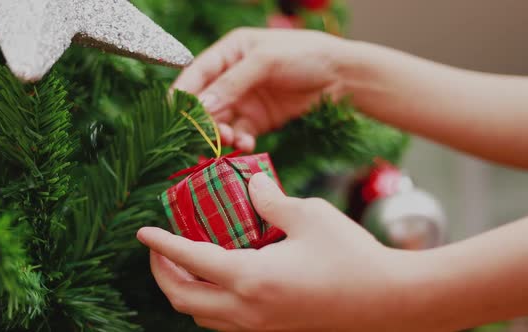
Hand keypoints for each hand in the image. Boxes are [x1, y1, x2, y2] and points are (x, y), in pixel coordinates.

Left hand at [137, 173, 410, 331]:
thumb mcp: (309, 214)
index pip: (189, 259)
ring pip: (200, 315)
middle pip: (183, 298)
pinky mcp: (273, 331)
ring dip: (183, 289)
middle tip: (159, 247)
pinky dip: (207, 302)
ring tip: (184, 262)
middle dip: (162, 272)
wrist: (389, 301)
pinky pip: (223, 322)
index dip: (161, 245)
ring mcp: (259, 326)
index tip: (142, 232)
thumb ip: (270, 199)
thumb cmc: (351, 255)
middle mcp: (246, 309)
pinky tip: (219, 280)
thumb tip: (249, 183)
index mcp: (250, 277)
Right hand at [172, 28, 354, 151]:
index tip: (173, 117)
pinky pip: (241, 133)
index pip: (196, 74)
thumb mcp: (266, 61)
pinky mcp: (259, 120)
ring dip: (221, 134)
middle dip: (203, 121)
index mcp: (229, 52)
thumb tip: (201, 107)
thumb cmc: (305, 55)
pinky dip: (240, 141)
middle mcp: (232, 76)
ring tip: (230, 140)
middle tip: (207, 136)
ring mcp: (245, 99)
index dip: (183, 95)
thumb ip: (232, 83)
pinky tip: (247, 144)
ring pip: (221, 121)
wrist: (342, 76)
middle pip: (205, 102)